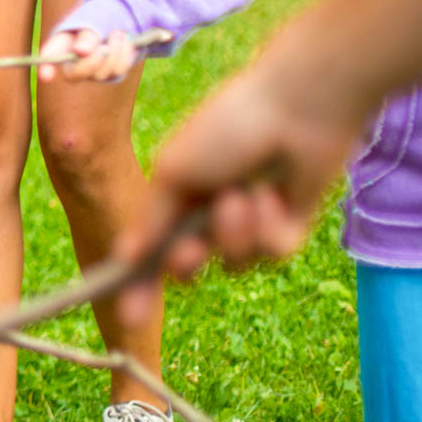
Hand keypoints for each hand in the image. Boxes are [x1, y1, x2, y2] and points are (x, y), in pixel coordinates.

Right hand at [37, 27, 142, 83]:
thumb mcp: (90, 18)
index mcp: (60, 45)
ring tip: (117, 33)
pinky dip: (124, 54)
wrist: (117, 17)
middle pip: (75, 74)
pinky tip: (124, 42)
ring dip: (113, 51)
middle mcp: (71, 62)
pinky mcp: (109, 74)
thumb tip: (82, 51)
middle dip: (93, 61)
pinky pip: (118, 70)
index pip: (48, 58)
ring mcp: (91, 72)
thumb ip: (86, 34)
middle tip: (104, 47)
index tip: (46, 75)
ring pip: (101, 73)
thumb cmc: (97, 15)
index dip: (45, 67)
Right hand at [115, 58, 355, 323]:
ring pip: (233, 262)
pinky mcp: (289, 226)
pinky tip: (273, 195)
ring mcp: (251, 221)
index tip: (127, 312)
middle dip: (188, 260)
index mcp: (176, 196)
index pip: (151, 248)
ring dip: (235, 232)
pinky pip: (271, 254)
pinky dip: (269, 229)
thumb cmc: (227, 127)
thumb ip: (150, 222)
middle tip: (190, 251)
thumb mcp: (173, 174)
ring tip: (246, 193)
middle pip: (190, 266)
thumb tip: (124, 259)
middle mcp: (209, 212)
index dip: (138, 281)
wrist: (297, 110)